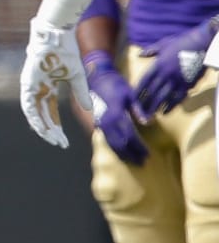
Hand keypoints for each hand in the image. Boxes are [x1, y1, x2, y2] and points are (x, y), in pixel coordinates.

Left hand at [19, 18, 90, 147]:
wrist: (58, 37)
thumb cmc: (67, 52)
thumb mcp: (77, 77)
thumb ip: (81, 93)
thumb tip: (90, 110)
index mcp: (48, 88)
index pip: (50, 113)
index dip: (56, 127)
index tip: (64, 141)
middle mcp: (38, 90)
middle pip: (42, 116)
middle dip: (50, 131)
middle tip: (59, 143)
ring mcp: (31, 86)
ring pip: (34, 113)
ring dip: (42, 127)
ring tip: (51, 138)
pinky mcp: (27, 82)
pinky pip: (28, 105)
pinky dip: (34, 117)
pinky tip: (41, 127)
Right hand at [83, 50, 147, 164]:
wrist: (95, 80)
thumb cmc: (115, 85)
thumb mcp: (130, 94)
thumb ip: (138, 109)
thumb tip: (148, 122)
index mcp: (116, 114)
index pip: (129, 136)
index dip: (138, 147)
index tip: (147, 154)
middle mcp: (106, 121)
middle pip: (119, 143)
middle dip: (131, 154)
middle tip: (141, 162)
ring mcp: (99, 124)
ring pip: (111, 143)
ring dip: (122, 153)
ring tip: (132, 160)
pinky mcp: (95, 124)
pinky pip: (105, 140)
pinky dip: (114, 148)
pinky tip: (120, 152)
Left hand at [133, 15, 218, 115]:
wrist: (203, 43)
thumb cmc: (183, 42)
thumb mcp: (164, 44)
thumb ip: (151, 51)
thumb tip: (139, 54)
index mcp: (158, 65)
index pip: (144, 81)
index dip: (137, 91)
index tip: (132, 98)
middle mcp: (166, 74)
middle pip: (152, 92)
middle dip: (144, 103)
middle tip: (138, 112)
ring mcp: (177, 80)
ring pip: (163, 97)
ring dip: (155, 108)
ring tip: (149, 116)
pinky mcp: (189, 84)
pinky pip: (178, 98)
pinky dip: (171, 106)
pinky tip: (165, 112)